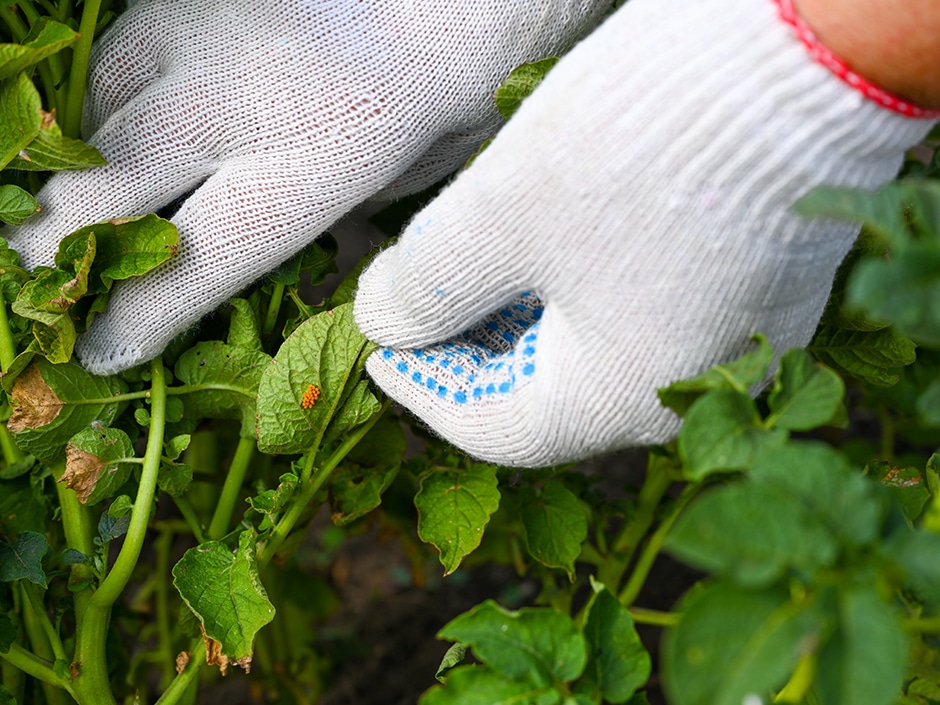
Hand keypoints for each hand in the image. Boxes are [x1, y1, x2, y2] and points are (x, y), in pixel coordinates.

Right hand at [2, 0, 607, 373]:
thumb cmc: (440, 98)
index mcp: (317, 165)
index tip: (102, 351)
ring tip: (81, 204)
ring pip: (90, 120)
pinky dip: (103, 107)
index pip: (197, 262)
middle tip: (41, 277)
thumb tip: (274, 284)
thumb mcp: (409, 188)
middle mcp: (240, 102)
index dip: (139, 318)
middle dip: (58, 245)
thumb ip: (336, 237)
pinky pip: (105, 61)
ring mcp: (193, 35)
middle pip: (104, 189)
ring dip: (78, 170)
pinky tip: (121, 129)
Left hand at [353, 0, 937, 466]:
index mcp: (625, 400)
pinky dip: (583, 296)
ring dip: (525, 319)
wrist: (799, 58)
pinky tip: (548, 251)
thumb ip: (427, 283)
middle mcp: (689, 388)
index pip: (497, 430)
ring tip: (472, 269)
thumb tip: (382, 320)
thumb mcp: (502, 215)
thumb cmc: (643, 147)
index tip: (378, 349)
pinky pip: (647, 317)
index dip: (425, 391)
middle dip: (472, 351)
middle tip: (416, 301)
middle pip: (548, 396)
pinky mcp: (756, 288)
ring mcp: (734, 340)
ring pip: (597, 355)